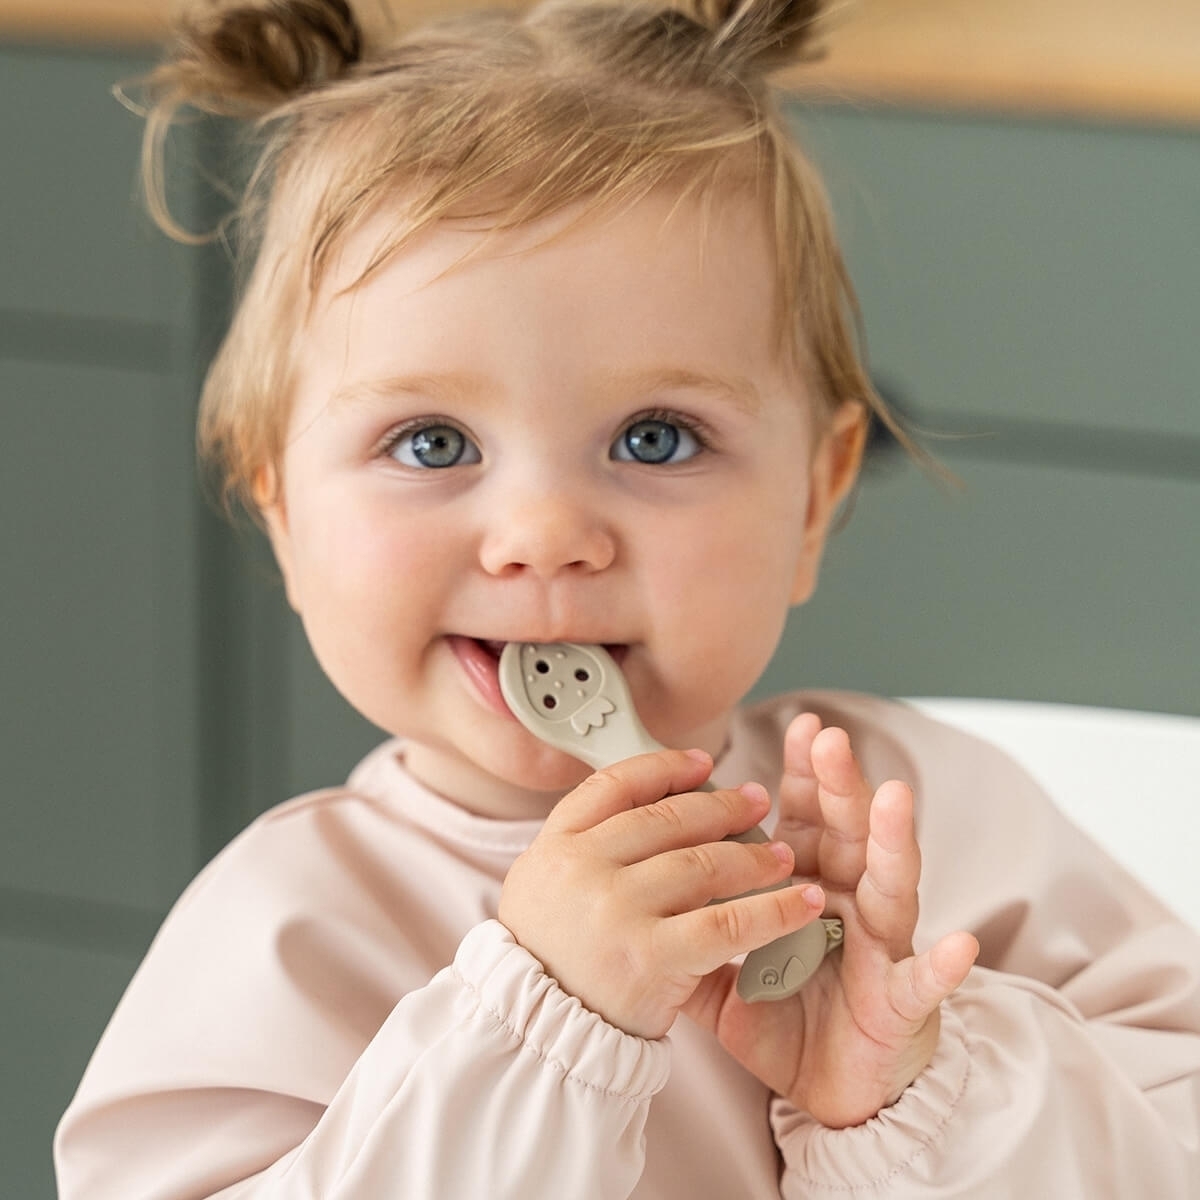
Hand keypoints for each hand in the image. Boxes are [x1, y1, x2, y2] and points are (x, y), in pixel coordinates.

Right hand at [498, 748, 827, 1039]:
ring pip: (703, 863)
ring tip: (782, 856)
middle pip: (667, 818)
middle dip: (721, 807)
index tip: (703, 765)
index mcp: (555, 845)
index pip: (615, 785)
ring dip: (753, 855)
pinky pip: (728, 922)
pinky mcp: (653, 957)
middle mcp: (582, 868)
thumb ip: (589, 844)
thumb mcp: (547, 887)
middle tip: (757, 802)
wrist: (540, 1039)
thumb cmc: (553, 961)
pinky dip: (774, 910)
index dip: (665, 768)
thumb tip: (654, 799)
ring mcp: (617, 910)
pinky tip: (804, 905)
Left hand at [682, 715, 979, 1127]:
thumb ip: (694, 930)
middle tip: (828, 739)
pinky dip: (942, 964)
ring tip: (894, 798)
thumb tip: (642, 896)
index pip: (807, 820)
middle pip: (849, 833)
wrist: (831, 1092)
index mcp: (808, 888)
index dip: (805, 775)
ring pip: (891, 885)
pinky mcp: (900, 1002)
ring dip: (894, 840)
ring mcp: (880, 948)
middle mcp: (849, 905)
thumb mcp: (725, 971)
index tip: (799, 727)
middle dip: (840, 784)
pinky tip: (959, 944)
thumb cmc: (788, 1021)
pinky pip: (923, 982)